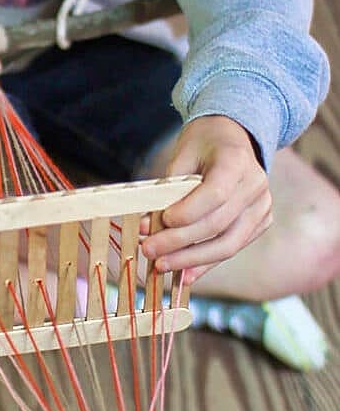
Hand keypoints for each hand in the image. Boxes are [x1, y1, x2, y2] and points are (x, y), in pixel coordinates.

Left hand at [140, 115, 272, 283]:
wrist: (232, 136)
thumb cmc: (202, 143)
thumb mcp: (183, 153)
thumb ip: (170, 187)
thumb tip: (150, 226)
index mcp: (237, 161)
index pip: (215, 194)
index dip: (187, 212)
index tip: (160, 221)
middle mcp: (256, 186)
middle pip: (218, 225)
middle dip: (180, 242)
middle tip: (148, 249)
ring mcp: (262, 207)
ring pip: (227, 244)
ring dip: (191, 260)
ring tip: (161, 265)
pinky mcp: (260, 223)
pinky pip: (231, 248)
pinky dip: (206, 263)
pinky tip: (183, 274)